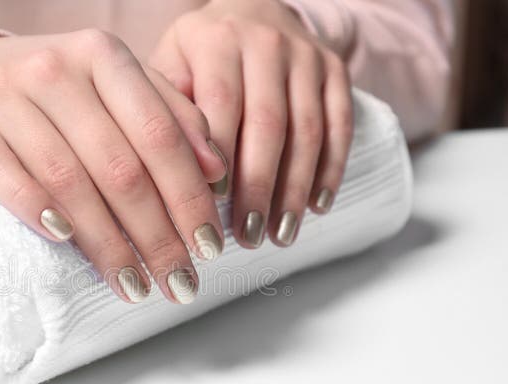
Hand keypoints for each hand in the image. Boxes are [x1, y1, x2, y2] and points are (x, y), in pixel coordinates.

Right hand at [0, 31, 228, 303]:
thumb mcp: (119, 90)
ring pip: (67, 179)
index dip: (188, 198)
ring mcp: (3, 94)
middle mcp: (55, 68)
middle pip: (119, 167)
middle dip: (156, 236)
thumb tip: (217, 171)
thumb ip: (172, 120)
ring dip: (105, 243)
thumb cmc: (61, 92)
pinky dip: (31, 206)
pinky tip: (63, 241)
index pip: (160, 136)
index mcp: (104, 55)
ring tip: (134, 286)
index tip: (209, 248)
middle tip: (179, 283)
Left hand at [149, 0, 353, 247]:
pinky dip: (331, 169)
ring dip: (295, 189)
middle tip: (248, 236)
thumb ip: (166, 108)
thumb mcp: (170, 64)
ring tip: (281, 235)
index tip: (210, 207)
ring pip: (307, 130)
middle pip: (268, 124)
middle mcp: (266, 43)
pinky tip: (318, 207)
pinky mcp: (335, 69)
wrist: (253, 10)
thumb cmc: (199, 56)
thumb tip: (168, 170)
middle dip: (258, 187)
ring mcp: (306, 57)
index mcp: (217, 41)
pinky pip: (340, 124)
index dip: (217, 158)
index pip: (220, 105)